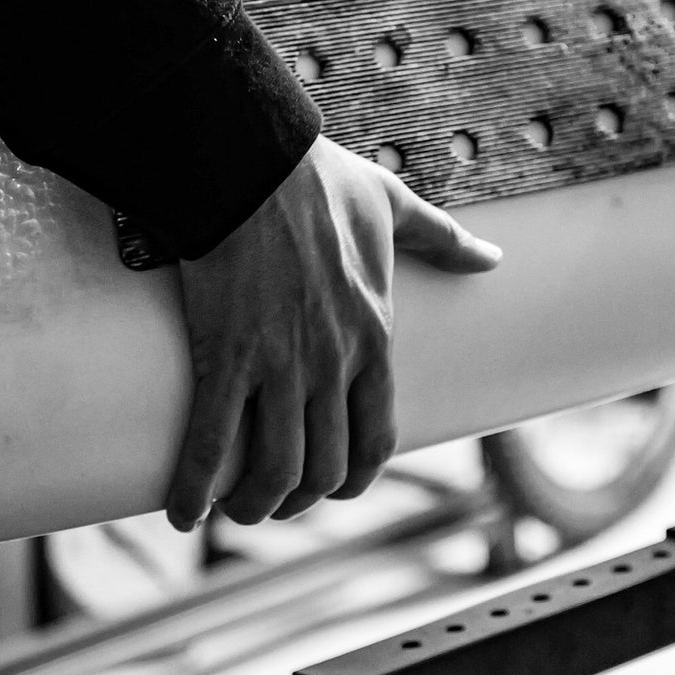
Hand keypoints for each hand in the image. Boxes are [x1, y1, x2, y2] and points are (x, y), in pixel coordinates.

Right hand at [165, 137, 500, 532]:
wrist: (250, 162)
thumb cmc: (319, 181)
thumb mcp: (396, 208)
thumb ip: (443, 240)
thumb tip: (492, 257)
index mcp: (373, 337)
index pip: (376, 439)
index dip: (353, 477)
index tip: (330, 484)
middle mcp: (332, 364)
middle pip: (323, 467)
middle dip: (297, 498)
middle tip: (271, 500)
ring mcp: (279, 366)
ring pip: (274, 469)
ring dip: (253, 504)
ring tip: (231, 508)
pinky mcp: (224, 359)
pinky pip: (210, 444)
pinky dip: (194, 489)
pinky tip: (182, 512)